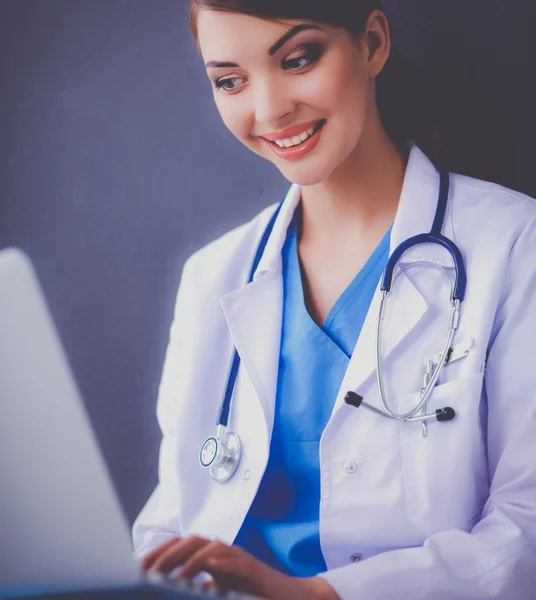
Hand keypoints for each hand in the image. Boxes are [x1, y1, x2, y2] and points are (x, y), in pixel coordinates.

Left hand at [142, 536, 338, 599]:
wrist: (289, 596)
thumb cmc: (253, 593)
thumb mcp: (220, 592)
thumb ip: (199, 588)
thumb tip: (171, 588)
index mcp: (211, 558)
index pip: (181, 547)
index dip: (159, 553)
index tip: (138, 566)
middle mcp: (222, 552)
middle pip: (190, 541)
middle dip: (166, 552)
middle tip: (146, 568)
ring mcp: (236, 557)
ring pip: (207, 546)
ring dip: (186, 556)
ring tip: (168, 572)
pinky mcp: (250, 566)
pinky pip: (230, 559)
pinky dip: (215, 561)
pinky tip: (202, 569)